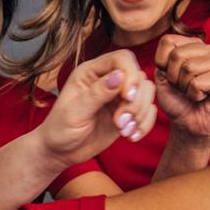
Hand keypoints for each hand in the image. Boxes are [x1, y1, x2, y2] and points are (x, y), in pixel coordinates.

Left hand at [37, 49, 156, 167]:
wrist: (61, 152)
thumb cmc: (60, 129)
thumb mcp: (75, 112)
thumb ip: (97, 93)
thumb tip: (119, 76)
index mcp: (91, 72)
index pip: (122, 58)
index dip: (130, 75)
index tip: (126, 97)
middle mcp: (108, 80)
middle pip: (139, 76)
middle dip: (135, 101)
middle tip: (120, 122)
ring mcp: (119, 96)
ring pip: (147, 92)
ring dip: (140, 114)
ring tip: (124, 131)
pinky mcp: (127, 112)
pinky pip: (148, 111)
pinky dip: (144, 124)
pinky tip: (131, 136)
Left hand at [153, 34, 209, 139]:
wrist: (187, 122)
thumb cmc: (175, 98)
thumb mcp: (161, 75)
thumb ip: (163, 57)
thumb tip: (170, 44)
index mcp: (193, 44)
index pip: (168, 41)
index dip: (162, 63)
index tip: (170, 76)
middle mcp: (209, 49)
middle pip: (177, 54)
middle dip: (173, 76)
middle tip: (183, 86)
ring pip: (188, 67)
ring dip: (184, 86)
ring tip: (193, 91)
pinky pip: (197, 83)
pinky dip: (194, 94)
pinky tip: (203, 96)